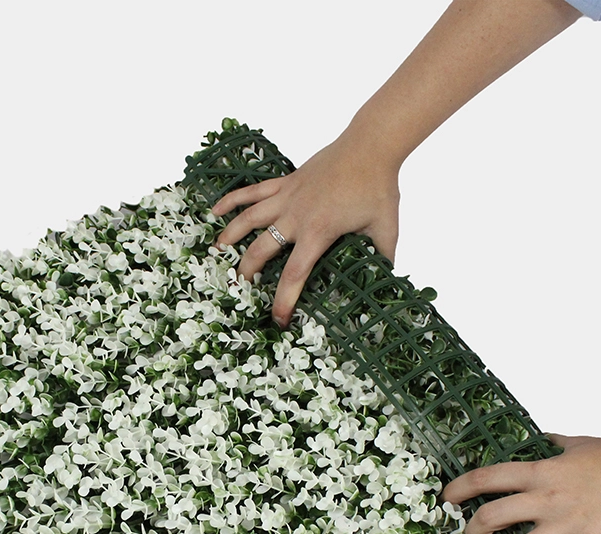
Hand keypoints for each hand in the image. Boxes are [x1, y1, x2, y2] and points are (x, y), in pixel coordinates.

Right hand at [209, 130, 400, 328]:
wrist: (371, 145)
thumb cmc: (378, 186)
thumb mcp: (386, 229)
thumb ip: (382, 258)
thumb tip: (385, 281)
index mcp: (319, 231)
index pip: (295, 274)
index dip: (284, 300)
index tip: (279, 320)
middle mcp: (296, 216)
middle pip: (261, 249)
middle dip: (248, 273)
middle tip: (242, 290)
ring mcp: (287, 197)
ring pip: (249, 219)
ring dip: (230, 237)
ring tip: (216, 254)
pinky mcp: (285, 181)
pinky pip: (252, 191)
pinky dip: (232, 200)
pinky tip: (214, 210)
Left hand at [440, 434, 600, 533]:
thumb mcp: (577, 444)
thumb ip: (554, 446)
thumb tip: (542, 440)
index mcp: (540, 472)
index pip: (487, 478)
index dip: (459, 489)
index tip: (446, 500)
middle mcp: (545, 498)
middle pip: (491, 517)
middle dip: (472, 533)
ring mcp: (565, 524)